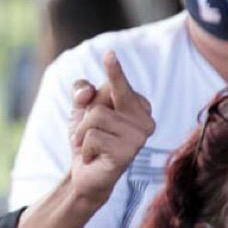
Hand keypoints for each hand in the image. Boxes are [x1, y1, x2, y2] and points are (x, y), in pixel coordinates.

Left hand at [67, 51, 154, 206]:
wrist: (85, 173)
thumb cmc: (88, 138)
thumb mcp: (81, 109)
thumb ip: (83, 91)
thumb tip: (87, 93)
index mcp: (139, 107)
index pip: (119, 84)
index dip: (113, 71)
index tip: (110, 54)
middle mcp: (145, 121)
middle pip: (101, 102)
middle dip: (85, 116)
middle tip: (88, 132)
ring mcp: (139, 138)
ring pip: (95, 117)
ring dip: (82, 133)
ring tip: (91, 146)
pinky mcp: (127, 154)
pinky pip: (92, 137)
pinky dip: (85, 147)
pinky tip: (94, 157)